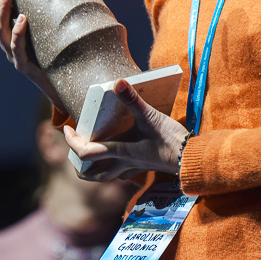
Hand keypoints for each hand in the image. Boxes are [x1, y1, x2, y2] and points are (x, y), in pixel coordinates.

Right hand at [0, 0, 53, 93]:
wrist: (58, 86)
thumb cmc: (51, 56)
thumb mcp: (42, 30)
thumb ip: (39, 11)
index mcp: (5, 34)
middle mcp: (4, 43)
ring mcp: (12, 54)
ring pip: (1, 30)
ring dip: (3, 8)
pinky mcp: (24, 65)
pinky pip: (17, 48)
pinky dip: (17, 33)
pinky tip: (22, 20)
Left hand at [64, 79, 188, 181]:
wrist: (192, 158)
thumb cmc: (171, 139)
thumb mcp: (151, 116)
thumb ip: (133, 100)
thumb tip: (118, 82)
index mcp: (120, 151)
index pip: (86, 152)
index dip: (72, 141)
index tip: (67, 128)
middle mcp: (123, 163)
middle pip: (92, 175)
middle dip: (79, 165)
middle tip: (75, 149)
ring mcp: (133, 168)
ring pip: (106, 177)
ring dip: (94, 170)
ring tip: (90, 156)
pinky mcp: (143, 167)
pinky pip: (123, 173)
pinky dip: (114, 168)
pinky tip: (117, 157)